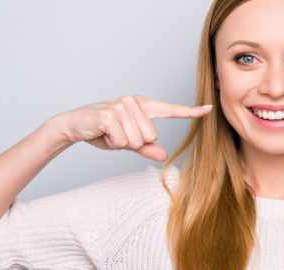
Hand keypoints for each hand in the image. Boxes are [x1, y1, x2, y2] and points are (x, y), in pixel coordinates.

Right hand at [48, 95, 212, 160]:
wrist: (73, 125)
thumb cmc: (102, 132)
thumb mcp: (128, 142)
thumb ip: (146, 147)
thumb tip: (164, 155)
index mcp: (143, 106)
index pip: (171, 110)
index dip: (191, 112)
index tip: (209, 109)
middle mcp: (135, 102)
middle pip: (152, 136)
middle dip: (134, 142)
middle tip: (117, 134)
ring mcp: (122, 106)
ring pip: (138, 140)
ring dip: (122, 142)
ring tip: (109, 133)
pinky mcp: (111, 114)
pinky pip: (124, 140)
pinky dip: (112, 142)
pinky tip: (103, 132)